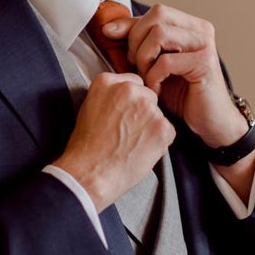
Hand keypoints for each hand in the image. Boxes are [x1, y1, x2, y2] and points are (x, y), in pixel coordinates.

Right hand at [52, 72, 175, 211]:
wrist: (90, 173)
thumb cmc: (87, 147)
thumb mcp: (90, 107)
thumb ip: (109, 95)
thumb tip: (124, 99)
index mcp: (108, 81)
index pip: (133, 83)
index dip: (131, 102)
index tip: (125, 114)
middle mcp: (129, 89)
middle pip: (148, 96)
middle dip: (143, 112)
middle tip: (128, 132)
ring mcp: (147, 107)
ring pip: (158, 114)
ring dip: (151, 127)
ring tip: (132, 144)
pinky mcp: (161, 127)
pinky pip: (168, 131)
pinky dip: (160, 142)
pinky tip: (142, 151)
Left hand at [102, 5, 254, 201]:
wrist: (209, 123)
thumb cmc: (181, 94)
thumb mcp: (153, 63)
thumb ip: (137, 43)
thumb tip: (108, 28)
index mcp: (190, 25)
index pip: (156, 11)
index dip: (131, 25)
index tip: (112, 38)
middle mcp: (201, 29)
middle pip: (157, 16)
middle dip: (137, 41)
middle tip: (136, 67)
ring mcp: (204, 44)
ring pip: (159, 34)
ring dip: (144, 58)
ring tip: (146, 79)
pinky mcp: (205, 63)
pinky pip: (166, 61)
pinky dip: (154, 77)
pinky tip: (156, 91)